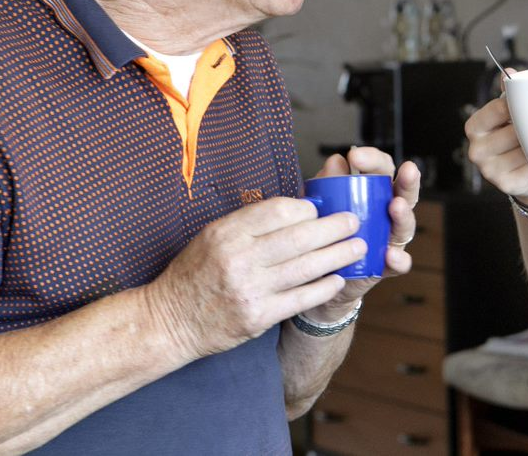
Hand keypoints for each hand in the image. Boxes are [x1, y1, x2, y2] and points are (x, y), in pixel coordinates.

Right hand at [144, 196, 364, 359]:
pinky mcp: (258, 317)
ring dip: (338, 255)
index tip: (321, 209)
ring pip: (306, 267)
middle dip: (334, 227)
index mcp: (226, 232)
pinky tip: (338, 278)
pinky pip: (301, 298)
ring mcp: (249, 289)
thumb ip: (249, 224)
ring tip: (358, 246)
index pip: (278, 210)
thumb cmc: (194, 273)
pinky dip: (324, 287)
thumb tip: (297, 210)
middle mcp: (238, 258)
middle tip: (354, 221)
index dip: (307, 208)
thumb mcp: (212, 236)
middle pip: (299, 236)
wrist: (170, 320)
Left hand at [301, 146, 421, 319]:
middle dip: (408, 181)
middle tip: (407, 170)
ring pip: (406, 226)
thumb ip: (329, 183)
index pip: (382, 169)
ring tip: (397, 206)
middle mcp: (387, 213)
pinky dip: (399, 259)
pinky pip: (400, 263)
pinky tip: (391, 255)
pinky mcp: (386, 266)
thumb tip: (336, 160)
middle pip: (404, 193)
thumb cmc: (325, 231)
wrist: (320, 275)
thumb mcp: (323, 204)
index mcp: (373, 193)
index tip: (356, 156)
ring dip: (404, 215)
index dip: (374, 160)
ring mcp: (390, 239)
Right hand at [464, 73, 527, 205]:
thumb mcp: (509, 117)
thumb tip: (510, 72)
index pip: (496, 109)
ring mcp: (488, 170)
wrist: (527, 177)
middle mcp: (476, 149)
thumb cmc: (517, 141)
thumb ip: (509, 95)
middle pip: (512, 131)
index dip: (516, 105)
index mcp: (474, 127)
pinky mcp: (504, 184)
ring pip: (522, 150)